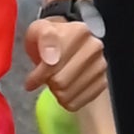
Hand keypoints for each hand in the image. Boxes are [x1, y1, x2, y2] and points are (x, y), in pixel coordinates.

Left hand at [25, 5, 109, 133]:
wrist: (68, 43)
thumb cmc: (51, 39)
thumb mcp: (39, 31)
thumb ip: (43, 39)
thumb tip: (50, 58)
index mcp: (79, 32)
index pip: (53, 63)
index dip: (39, 75)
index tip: (31, 80)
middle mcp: (94, 48)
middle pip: (60, 81)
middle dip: (48, 83)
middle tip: (45, 78)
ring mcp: (100, 66)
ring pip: (68, 94)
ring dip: (56, 92)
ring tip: (55, 82)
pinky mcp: (102, 83)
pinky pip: (77, 103)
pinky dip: (66, 100)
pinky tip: (65, 90)